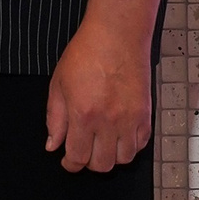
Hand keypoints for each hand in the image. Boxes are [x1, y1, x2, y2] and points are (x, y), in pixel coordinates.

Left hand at [45, 14, 152, 174]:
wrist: (117, 35)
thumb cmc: (86, 53)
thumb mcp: (58, 84)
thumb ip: (55, 119)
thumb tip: (52, 145)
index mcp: (83, 114)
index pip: (78, 157)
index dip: (71, 164)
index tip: (68, 161)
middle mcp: (108, 121)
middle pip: (102, 164)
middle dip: (89, 163)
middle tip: (84, 151)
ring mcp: (130, 119)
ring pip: (124, 159)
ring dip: (111, 157)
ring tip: (102, 145)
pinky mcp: (145, 113)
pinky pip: (141, 143)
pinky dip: (130, 146)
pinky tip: (120, 136)